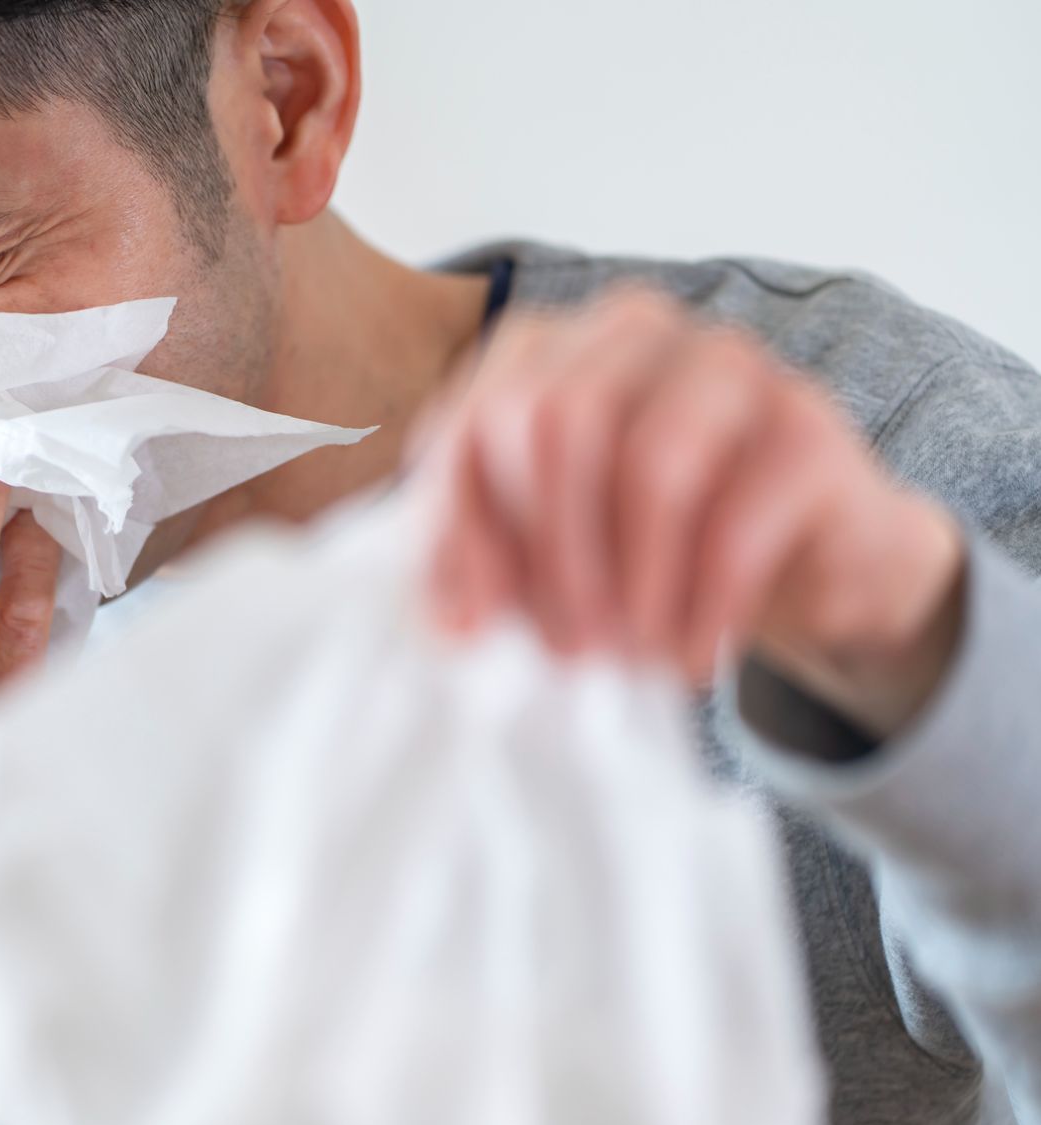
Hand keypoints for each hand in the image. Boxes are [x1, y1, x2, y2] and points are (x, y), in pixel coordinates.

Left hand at [411, 284, 966, 737]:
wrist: (807, 564)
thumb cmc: (648, 548)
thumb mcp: (546, 556)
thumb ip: (483, 568)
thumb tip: (451, 624)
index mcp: (552, 346)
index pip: (477, 416)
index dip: (465, 526)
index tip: (476, 621)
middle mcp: (638, 333)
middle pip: (561, 419)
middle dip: (552, 550)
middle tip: (565, 646)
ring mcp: (730, 367)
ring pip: (652, 461)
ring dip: (630, 580)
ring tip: (627, 656)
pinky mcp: (808, 429)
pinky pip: (737, 520)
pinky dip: (701, 605)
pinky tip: (689, 657)